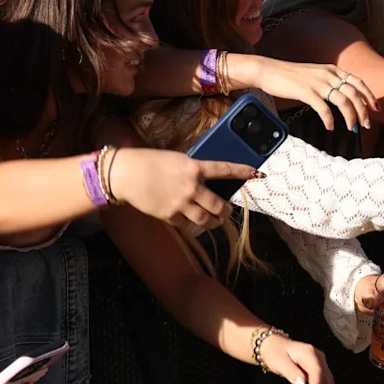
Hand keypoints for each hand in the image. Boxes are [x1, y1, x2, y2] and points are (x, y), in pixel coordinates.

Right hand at [109, 148, 257, 228]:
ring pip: (206, 220)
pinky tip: (186, 217)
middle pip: (218, 205)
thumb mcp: (178, 160)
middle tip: (227, 211)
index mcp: (194, 167)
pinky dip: (188, 222)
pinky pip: (185, 223)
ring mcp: (181, 203)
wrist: (127, 175)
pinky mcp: (169, 216)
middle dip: (225, 210)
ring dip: (213, 222)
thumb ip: (194, 170)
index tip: (256, 173)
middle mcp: (191, 187)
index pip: (224, 169)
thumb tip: (207, 181)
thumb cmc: (151, 162)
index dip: (242, 171)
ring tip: (216, 221)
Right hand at [238, 55, 376, 131]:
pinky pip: (324, 109)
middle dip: (363, 111)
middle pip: (354, 93)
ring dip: (351, 117)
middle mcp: (328, 74)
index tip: (375, 109)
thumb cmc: (291, 76)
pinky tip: (330, 127)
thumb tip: (343, 98)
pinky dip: (330, 120)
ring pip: (343, 101)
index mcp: (332, 69)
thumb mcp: (316, 74)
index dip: (369, 96)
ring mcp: (318, 83)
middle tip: (366, 125)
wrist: (269, 70)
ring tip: (351, 129)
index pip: (358, 82)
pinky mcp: (306, 92)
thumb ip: (329, 82)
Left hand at [258, 335, 333, 383]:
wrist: (277, 345)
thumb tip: (302, 383)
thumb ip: (290, 372)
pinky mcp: (321, 368)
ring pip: (328, 381)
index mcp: (308, 353)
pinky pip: (326, 381)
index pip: (317, 371)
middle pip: (326, 377)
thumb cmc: (277, 353)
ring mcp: (320, 362)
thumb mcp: (279, 362)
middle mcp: (318, 356)